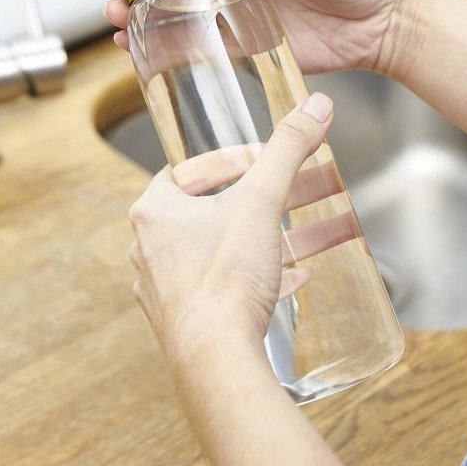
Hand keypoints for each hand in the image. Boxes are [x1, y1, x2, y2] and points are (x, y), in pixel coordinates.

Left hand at [128, 93, 334, 361]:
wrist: (216, 360)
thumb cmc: (224, 278)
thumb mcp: (261, 200)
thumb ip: (289, 149)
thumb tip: (316, 106)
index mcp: (155, 211)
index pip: (190, 170)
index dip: (230, 162)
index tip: (264, 161)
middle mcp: (150, 248)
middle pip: (212, 210)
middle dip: (261, 201)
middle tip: (296, 193)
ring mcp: (166, 287)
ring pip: (222, 249)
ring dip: (263, 239)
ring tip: (304, 234)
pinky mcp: (186, 319)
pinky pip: (226, 287)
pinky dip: (259, 277)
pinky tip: (295, 277)